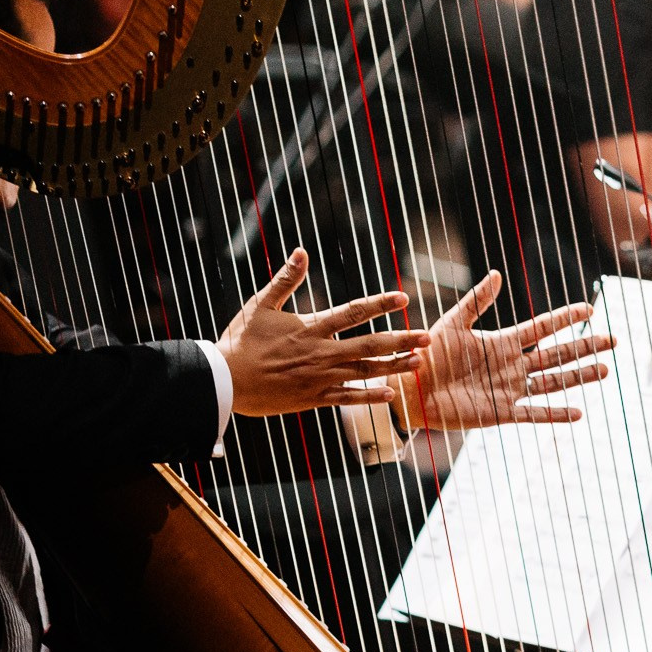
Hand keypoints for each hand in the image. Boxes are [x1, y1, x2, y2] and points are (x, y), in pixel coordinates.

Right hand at [218, 249, 428, 416]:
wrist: (224, 381)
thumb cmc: (240, 341)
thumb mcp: (260, 304)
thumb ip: (285, 279)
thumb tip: (302, 251)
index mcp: (310, 327)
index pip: (353, 312)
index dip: (380, 304)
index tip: (404, 298)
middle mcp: (320, 352)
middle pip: (369, 344)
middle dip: (400, 339)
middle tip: (427, 336)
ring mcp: (319, 378)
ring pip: (364, 372)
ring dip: (394, 366)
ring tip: (419, 362)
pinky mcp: (312, 399)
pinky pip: (347, 398)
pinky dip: (369, 397)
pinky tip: (391, 394)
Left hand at [394, 272, 613, 429]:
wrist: (411, 388)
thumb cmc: (429, 354)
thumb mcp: (453, 323)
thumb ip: (476, 301)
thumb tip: (497, 274)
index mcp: (502, 342)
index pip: (542, 327)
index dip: (565, 318)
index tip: (589, 309)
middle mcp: (511, 365)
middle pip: (556, 354)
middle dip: (584, 347)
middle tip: (612, 339)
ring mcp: (509, 389)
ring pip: (552, 382)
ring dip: (579, 376)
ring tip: (605, 369)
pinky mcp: (500, 412)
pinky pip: (533, 413)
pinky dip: (555, 414)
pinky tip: (578, 413)